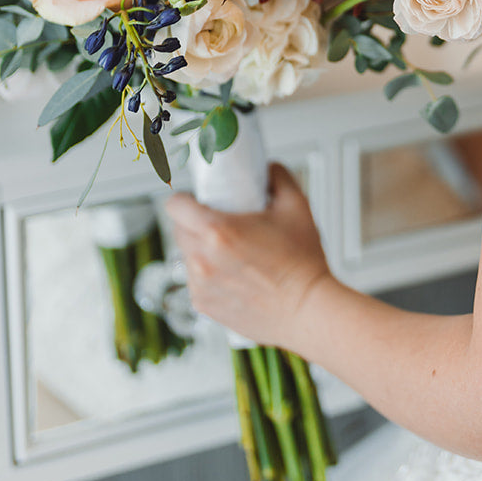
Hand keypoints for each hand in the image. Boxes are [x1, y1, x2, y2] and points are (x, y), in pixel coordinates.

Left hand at [167, 163, 332, 349]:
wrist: (307, 311)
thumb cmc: (302, 265)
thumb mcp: (297, 207)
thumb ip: (279, 178)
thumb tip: (268, 169)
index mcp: (218, 232)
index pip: (174, 206)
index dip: (185, 199)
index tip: (197, 200)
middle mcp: (202, 259)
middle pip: (178, 230)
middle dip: (194, 223)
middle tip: (221, 223)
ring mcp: (200, 285)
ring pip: (186, 256)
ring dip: (201, 250)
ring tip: (232, 252)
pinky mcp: (204, 305)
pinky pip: (195, 281)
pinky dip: (209, 275)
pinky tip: (235, 275)